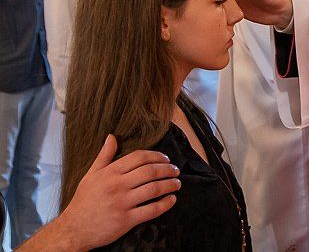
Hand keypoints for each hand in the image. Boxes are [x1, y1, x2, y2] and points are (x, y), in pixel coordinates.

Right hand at [56, 134, 180, 249]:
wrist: (74, 229)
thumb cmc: (84, 201)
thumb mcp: (91, 175)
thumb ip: (104, 156)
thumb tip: (111, 137)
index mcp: (110, 173)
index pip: (139, 157)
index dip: (157, 156)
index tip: (166, 159)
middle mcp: (117, 186)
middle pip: (150, 171)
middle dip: (168, 169)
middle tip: (176, 170)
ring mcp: (122, 203)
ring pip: (154, 189)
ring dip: (170, 185)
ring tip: (177, 183)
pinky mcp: (126, 220)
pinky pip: (151, 210)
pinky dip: (165, 203)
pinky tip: (172, 199)